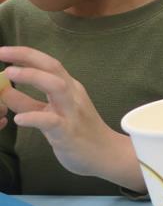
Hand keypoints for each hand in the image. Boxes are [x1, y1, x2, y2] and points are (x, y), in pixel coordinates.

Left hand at [0, 46, 141, 188]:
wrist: (107, 155)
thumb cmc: (79, 133)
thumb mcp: (51, 114)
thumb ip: (28, 103)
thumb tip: (3, 90)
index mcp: (69, 88)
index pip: (48, 64)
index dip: (25, 54)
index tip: (3, 50)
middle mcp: (72, 95)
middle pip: (52, 67)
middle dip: (26, 57)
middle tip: (1, 53)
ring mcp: (72, 112)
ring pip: (56, 86)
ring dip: (32, 77)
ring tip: (8, 74)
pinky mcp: (69, 132)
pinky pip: (51, 121)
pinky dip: (33, 118)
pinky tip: (18, 119)